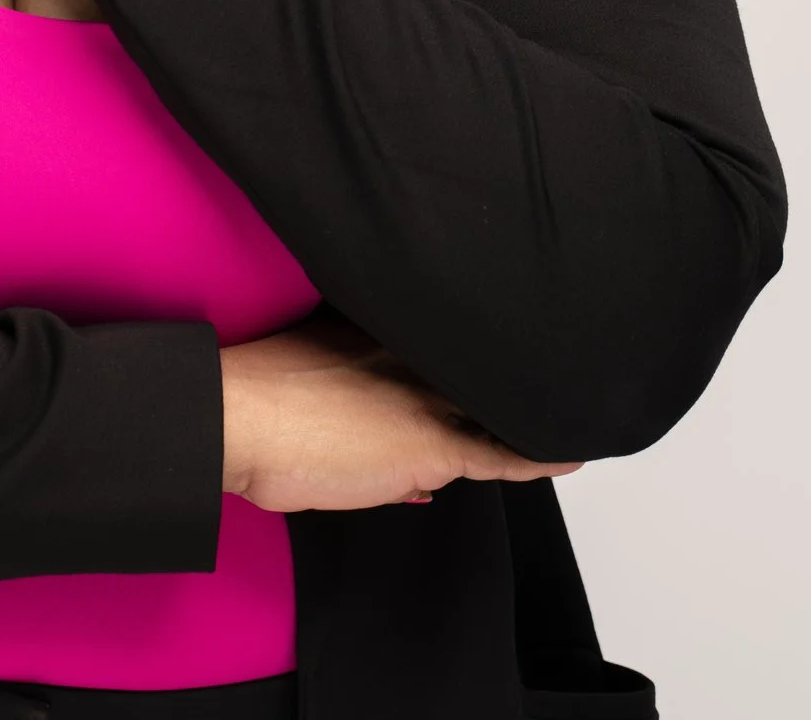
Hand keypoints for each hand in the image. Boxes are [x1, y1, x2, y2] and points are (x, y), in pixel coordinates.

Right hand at [219, 310, 581, 510]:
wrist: (239, 418)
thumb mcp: (305, 387)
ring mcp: (424, 398)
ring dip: (522, 411)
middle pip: (471, 369)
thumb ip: (357, 414)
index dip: (463, 359)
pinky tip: (572, 455)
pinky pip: (503, 456)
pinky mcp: (432, 446)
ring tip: (562, 407)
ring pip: (492, 406)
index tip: (485, 356)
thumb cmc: (254, 404)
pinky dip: (539, 458)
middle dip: (498, 378)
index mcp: (374, 333)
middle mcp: (409, 357)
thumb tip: (410, 478)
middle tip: (538, 375)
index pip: (438, 347)